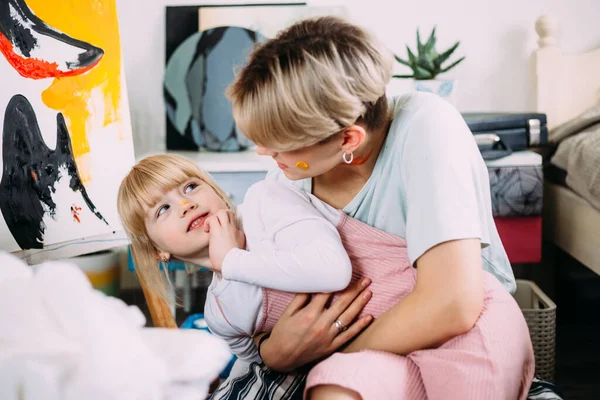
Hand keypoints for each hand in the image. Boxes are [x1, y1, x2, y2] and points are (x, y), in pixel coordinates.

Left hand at [204, 210, 244, 271]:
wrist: (232, 264)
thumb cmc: (232, 263)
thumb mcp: (237, 254)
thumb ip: (234, 249)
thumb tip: (227, 256)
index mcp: (239, 235)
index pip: (234, 225)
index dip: (226, 228)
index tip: (221, 237)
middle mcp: (234, 229)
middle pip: (230, 213)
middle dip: (222, 216)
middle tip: (216, 225)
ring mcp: (227, 228)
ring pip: (222, 212)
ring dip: (215, 217)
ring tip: (211, 227)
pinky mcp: (218, 230)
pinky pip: (212, 218)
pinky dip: (208, 222)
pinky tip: (206, 230)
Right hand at [256, 278, 372, 371]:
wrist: (281, 357)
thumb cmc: (282, 333)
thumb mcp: (288, 312)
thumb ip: (301, 298)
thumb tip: (313, 284)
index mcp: (309, 314)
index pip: (327, 294)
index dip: (337, 283)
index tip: (346, 274)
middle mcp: (321, 324)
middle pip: (342, 303)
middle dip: (355, 290)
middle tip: (366, 280)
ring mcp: (328, 336)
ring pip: (348, 317)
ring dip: (360, 304)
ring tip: (368, 292)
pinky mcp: (331, 347)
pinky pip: (348, 335)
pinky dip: (359, 326)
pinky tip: (368, 317)